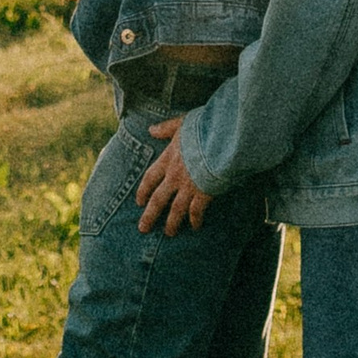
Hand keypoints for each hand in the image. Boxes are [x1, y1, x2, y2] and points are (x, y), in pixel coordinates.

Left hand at [135, 116, 210, 234]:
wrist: (219, 139)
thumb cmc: (201, 128)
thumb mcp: (180, 124)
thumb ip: (165, 128)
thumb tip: (151, 129)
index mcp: (168, 159)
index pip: (150, 178)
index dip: (143, 190)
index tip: (138, 202)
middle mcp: (175, 177)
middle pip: (158, 200)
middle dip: (150, 216)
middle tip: (143, 228)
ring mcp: (188, 187)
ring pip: (176, 210)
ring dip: (171, 223)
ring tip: (169, 233)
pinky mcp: (203, 194)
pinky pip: (196, 211)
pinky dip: (195, 220)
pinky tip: (195, 227)